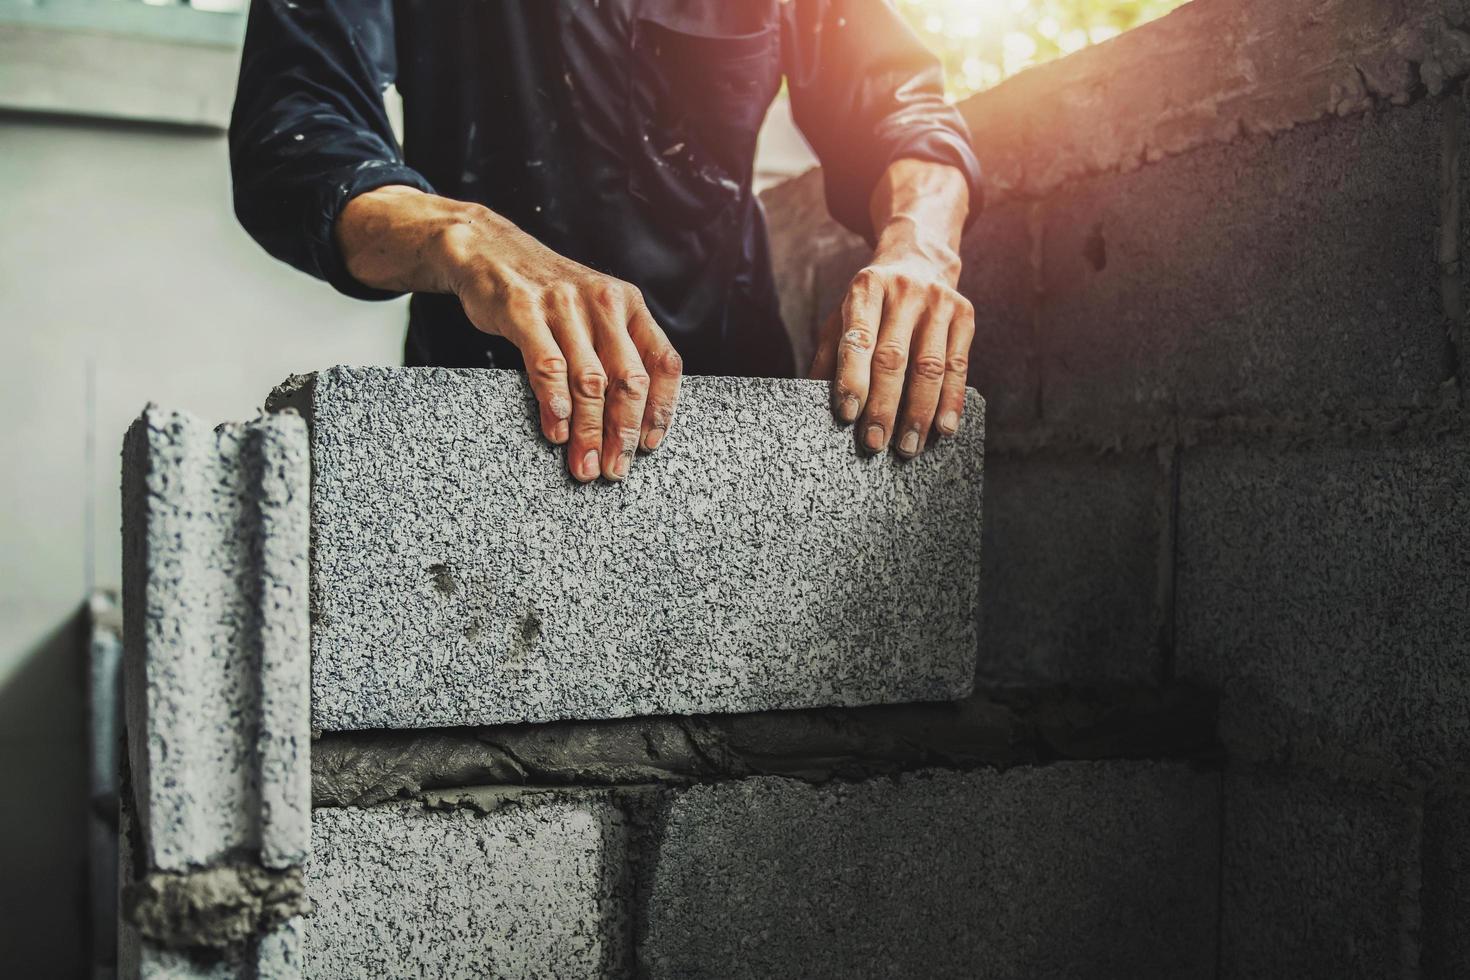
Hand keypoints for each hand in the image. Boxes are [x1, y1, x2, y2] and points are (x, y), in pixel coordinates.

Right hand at [337, 186, 681, 482]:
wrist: (486, 249)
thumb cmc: (545, 292)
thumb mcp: (593, 310)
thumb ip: (617, 350)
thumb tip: (634, 417)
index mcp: (629, 305)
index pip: (663, 362)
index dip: (661, 409)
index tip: (649, 445)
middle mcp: (604, 302)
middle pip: (629, 380)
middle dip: (623, 433)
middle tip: (614, 469)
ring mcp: (564, 305)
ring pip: (590, 381)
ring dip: (589, 431)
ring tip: (583, 464)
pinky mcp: (525, 310)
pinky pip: (548, 365)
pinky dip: (555, 403)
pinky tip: (557, 430)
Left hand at [809, 248, 972, 457]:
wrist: (919, 259)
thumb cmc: (872, 303)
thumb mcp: (843, 317)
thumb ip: (830, 357)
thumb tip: (813, 402)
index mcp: (866, 288)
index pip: (858, 338)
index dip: (852, 378)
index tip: (847, 415)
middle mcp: (903, 291)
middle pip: (894, 357)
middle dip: (883, 406)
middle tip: (874, 443)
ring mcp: (938, 301)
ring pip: (929, 366)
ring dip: (919, 412)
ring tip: (907, 447)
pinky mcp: (964, 314)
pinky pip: (959, 365)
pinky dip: (951, 401)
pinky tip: (943, 429)